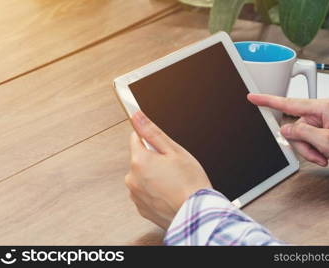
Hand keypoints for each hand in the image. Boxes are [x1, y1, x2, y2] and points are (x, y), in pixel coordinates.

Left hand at [125, 110, 211, 228]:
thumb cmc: (189, 183)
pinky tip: (170, 193)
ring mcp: (135, 195)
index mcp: (139, 161)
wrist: (196, 214)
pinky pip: (146, 193)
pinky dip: (155, 192)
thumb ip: (152, 132)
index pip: (135, 139)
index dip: (150, 140)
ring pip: (143, 177)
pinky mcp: (141, 209)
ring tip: (173, 182)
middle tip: (173, 167)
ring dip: (154, 177)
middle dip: (154, 160)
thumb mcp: (175, 150)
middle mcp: (132, 178)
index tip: (161, 147)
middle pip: (140, 159)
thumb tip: (137, 116)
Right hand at [248, 94, 328, 178]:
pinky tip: (324, 156)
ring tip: (323, 156)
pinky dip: (313, 150)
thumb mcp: (325, 141)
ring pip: (300, 136)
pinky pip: (308, 140)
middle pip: (294, 126)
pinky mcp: (323, 130)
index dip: (268, 100)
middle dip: (301, 143)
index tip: (252, 97)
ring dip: (308, 149)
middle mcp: (320, 111)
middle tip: (315, 153)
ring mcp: (321, 121)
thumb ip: (300, 133)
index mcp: (321, 107)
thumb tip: (284, 129)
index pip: (288, 103)